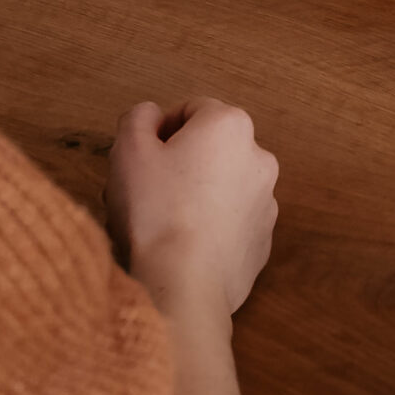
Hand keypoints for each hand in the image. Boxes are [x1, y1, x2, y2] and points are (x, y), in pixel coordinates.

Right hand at [108, 99, 279, 317]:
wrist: (183, 284)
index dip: (160, 131)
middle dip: (178, 164)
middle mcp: (258, 158)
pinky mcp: (262, 240)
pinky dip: (210, 226)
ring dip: (195, 195)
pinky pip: (230, 222)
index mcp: (230, 126)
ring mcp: (265, 202)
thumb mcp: (128, 150)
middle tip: (145, 191)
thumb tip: (151, 116)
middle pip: (209, 149)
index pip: (191, 110)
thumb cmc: (154, 212)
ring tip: (160, 224)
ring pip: (221, 186)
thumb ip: (138, 118)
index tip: (141, 159)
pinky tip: (182, 246)